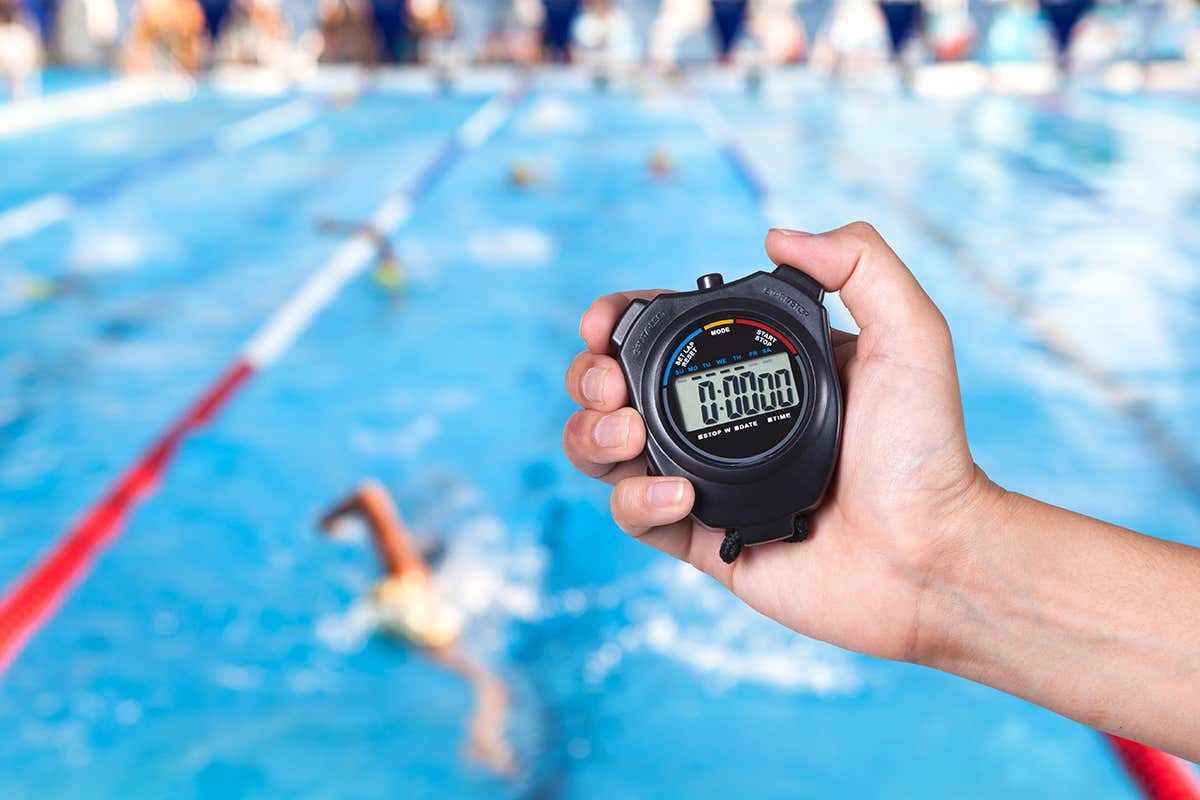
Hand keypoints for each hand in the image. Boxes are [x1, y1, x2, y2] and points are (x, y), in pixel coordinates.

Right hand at [562, 222, 997, 662]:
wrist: (931, 556)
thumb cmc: (927, 451)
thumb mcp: (910, 335)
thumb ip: (859, 263)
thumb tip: (774, 234)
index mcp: (756, 368)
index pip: (666, 334)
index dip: (620, 322)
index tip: (606, 323)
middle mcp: (722, 420)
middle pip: (614, 390)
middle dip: (590, 379)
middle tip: (609, 387)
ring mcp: (706, 480)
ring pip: (606, 453)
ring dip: (592, 436)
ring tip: (628, 437)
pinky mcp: (701, 539)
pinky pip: (636, 517)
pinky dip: (637, 501)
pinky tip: (678, 495)